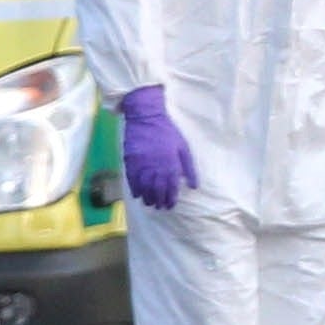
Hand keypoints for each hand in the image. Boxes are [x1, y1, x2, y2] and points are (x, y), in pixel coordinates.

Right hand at [115, 85, 192, 211]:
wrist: (146, 117)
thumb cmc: (167, 131)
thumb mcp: (183, 148)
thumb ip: (189, 168)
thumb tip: (193, 186)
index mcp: (171, 163)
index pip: (171, 187)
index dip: (171, 198)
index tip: (170, 205)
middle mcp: (156, 166)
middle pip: (157, 189)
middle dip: (159, 201)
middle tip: (160, 207)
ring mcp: (142, 164)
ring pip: (144, 187)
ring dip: (147, 198)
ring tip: (150, 204)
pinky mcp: (130, 160)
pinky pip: (131, 179)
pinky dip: (134, 189)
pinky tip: (137, 195)